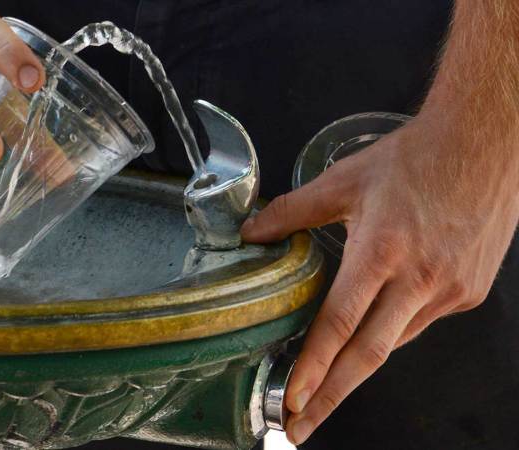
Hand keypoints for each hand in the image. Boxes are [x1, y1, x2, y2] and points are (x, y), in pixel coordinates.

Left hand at [241, 111, 518, 443]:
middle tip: (299, 429)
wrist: (485, 142)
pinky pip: (419, 324)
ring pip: (394, 342)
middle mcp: (418, 279)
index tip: (292, 399)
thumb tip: (251, 233)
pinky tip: (374, 332)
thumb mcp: (343, 181)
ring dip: (359, 366)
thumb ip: (291, 213)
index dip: (313, 366)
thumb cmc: (415, 158)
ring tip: (326, 385)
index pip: (339, 323)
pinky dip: (391, 333)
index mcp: (382, 252)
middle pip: (369, 355)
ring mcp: (449, 290)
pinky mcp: (468, 292)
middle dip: (330, 398)